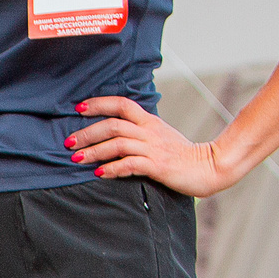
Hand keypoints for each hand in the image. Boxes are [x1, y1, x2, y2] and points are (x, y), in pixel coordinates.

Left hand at [67, 98, 238, 197]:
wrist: (210, 167)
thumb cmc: (182, 154)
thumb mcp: (160, 135)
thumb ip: (140, 130)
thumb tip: (115, 131)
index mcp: (150, 122)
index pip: (122, 104)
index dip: (99, 104)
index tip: (79, 108)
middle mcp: (150, 132)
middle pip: (113, 125)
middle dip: (87, 132)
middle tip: (69, 142)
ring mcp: (154, 148)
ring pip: (118, 143)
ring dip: (94, 151)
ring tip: (77, 158)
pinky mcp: (158, 166)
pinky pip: (130, 164)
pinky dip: (112, 168)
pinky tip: (100, 173)